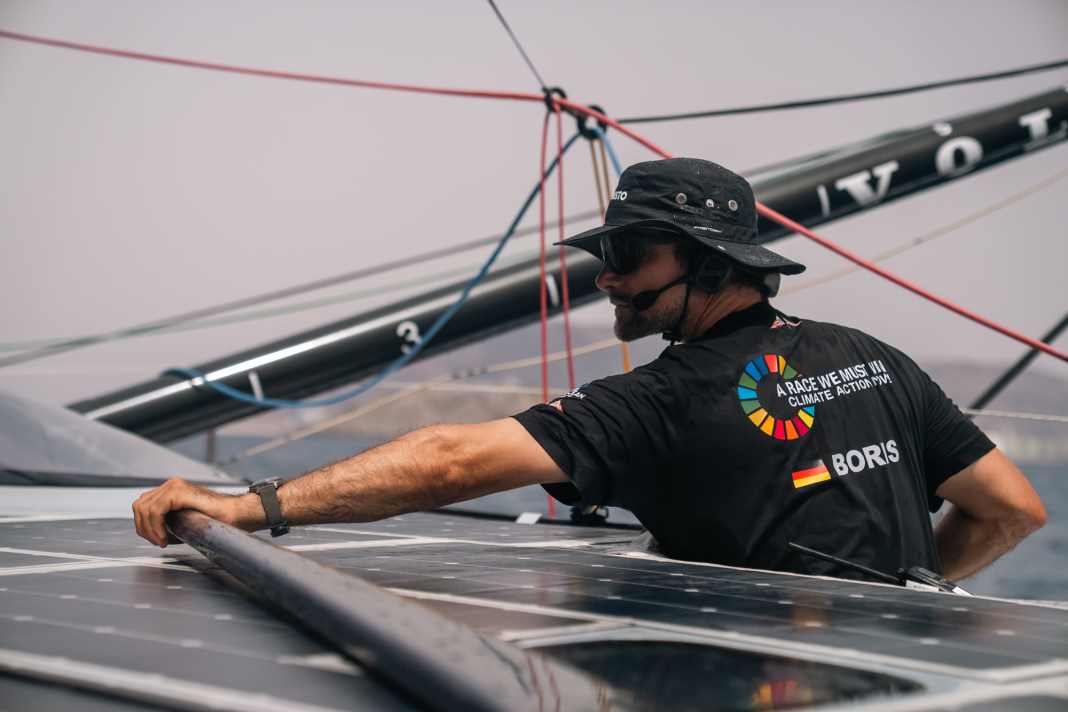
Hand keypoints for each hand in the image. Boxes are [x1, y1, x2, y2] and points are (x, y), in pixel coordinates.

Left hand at [132, 478, 255, 546]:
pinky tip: (165, 537)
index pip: (143, 506)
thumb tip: (154, 532)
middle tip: (158, 542)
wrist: (237, 513)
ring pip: (143, 507)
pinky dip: (155, 526)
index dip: (144, 526)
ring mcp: (174, 486)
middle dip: (144, 528)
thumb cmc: (218, 519)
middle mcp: (171, 485)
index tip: (157, 540)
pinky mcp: (180, 491)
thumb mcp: (186, 520)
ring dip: (149, 529)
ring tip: (162, 540)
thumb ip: (169, 521)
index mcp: (171, 490)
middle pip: (139, 506)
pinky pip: (155, 510)